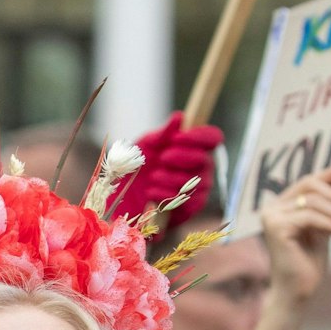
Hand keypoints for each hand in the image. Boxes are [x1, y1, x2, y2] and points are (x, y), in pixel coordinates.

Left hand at [111, 111, 224, 226]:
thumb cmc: (134, 170)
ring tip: (153, 177)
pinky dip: (167, 196)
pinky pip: (187, 204)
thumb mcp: (142, 148)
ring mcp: (197, 191)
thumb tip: (179, 118)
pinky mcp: (188, 211)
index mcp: (193, 149)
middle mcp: (201, 169)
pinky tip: (151, 193)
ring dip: (172, 178)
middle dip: (183, 157)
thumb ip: (161, 135)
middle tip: (163, 158)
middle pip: (206, 160)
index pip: (212, 138)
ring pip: (197, 183)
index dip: (200, 136)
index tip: (178, 137)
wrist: (118, 201)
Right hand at [259, 161, 330, 305]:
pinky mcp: (276, 228)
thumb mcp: (323, 226)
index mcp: (280, 206)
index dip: (330, 172)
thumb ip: (328, 205)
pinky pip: (310, 216)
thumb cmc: (309, 262)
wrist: (297, 291)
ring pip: (314, 201)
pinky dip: (330, 223)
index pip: (307, 182)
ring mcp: (271, 217)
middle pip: (310, 185)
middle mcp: (271, 209)